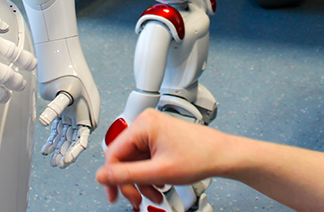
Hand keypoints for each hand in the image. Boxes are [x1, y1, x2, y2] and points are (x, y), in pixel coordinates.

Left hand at [38, 73, 99, 167]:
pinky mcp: (64, 109)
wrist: (63, 56)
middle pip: (74, 140)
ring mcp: (73, 112)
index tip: (65, 161)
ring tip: (51, 158)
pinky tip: (47, 148)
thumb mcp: (66, 90)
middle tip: (56, 163)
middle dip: (65, 152)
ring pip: (66, 135)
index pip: (82, 139)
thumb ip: (56, 108)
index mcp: (89, 115)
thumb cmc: (70, 72)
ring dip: (59, 147)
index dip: (74, 152)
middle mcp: (83, 115)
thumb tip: (44, 121)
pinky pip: (59, 128)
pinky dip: (53, 137)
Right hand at [97, 110, 221, 207]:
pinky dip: (149, 175)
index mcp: (143, 124)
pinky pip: (145, 160)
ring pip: (134, 162)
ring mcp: (153, 130)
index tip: (113, 195)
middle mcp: (146, 123)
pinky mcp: (159, 138)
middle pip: (124, 159)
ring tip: (155, 194)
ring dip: (142, 182)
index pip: (114, 153)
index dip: (112, 178)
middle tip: (137, 200)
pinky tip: (159, 185)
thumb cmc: (199, 156)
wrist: (221, 155)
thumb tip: (102, 176)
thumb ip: (127, 175)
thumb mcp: (158, 172)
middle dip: (131, 182)